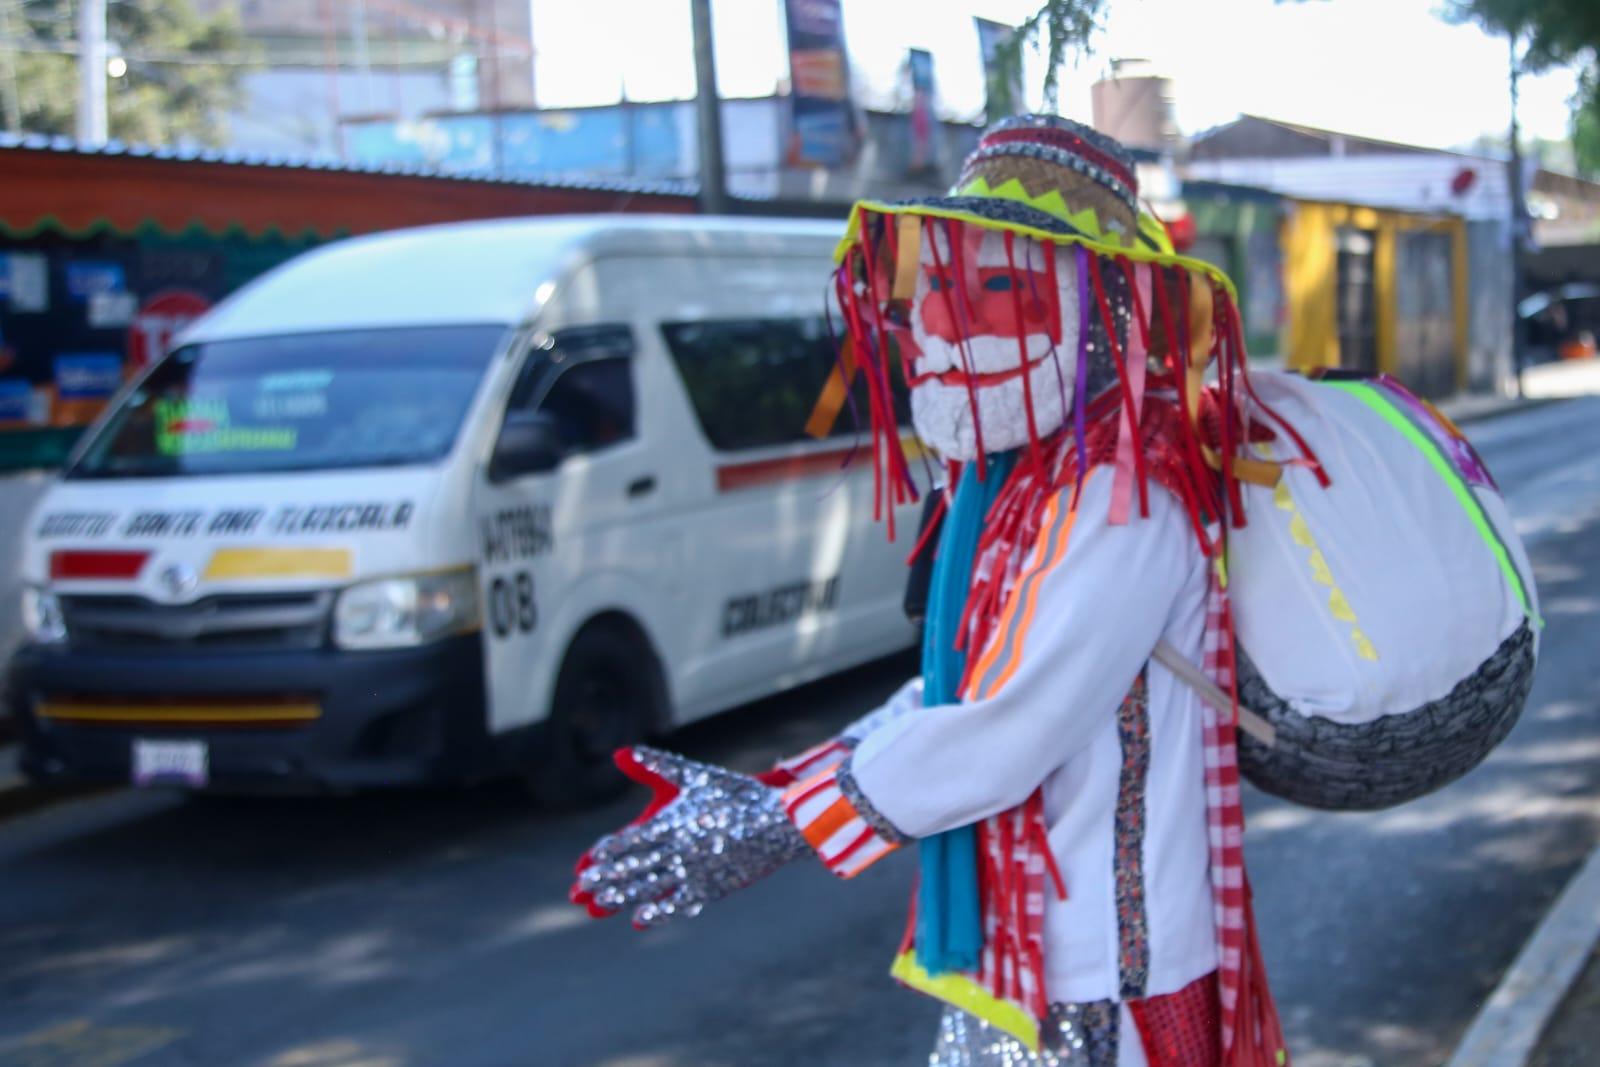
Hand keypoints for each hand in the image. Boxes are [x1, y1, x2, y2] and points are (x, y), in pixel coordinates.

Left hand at [570, 747, 808, 928]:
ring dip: (621, 897)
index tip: (586, 862)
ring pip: (650, 888)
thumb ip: (657, 765)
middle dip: (604, 879)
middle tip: (579, 890)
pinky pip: (678, 903)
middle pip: (633, 868)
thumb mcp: (695, 776)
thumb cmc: (736, 795)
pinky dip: (657, 913)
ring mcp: (694, 872)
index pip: (629, 841)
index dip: (606, 853)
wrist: (780, 822)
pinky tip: (640, 920)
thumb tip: (620, 752)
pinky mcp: (711, 888)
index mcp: (673, 823)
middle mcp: (679, 851)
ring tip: (598, 906)